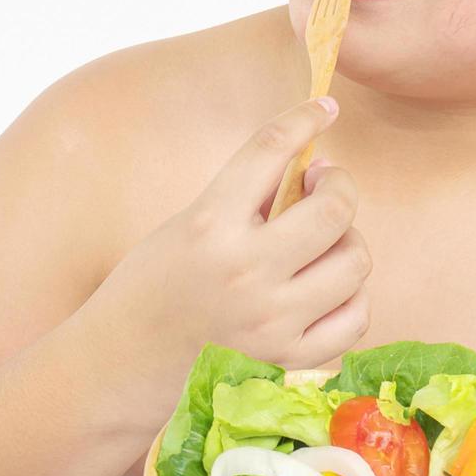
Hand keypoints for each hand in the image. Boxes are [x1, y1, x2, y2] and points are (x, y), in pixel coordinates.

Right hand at [86, 96, 371, 403]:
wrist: (119, 367)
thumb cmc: (152, 287)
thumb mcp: (187, 225)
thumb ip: (246, 198)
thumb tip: (313, 169)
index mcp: (209, 224)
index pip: (271, 150)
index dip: (305, 119)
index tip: (325, 108)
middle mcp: (245, 271)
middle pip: (336, 210)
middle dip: (339, 186)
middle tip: (323, 185)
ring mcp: (272, 321)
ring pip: (355, 261)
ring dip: (346, 241)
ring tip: (320, 242)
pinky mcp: (288, 360)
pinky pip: (356, 316)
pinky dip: (350, 295)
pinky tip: (326, 286)